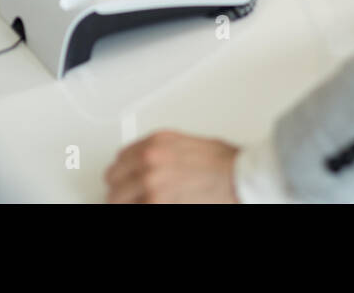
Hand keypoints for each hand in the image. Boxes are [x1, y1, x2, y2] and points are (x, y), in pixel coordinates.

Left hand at [104, 131, 240, 203]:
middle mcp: (149, 161)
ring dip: (127, 202)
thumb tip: (148, 164)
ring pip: (117, 200)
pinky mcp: (156, 205)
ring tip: (139, 203)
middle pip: (113, 180)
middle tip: (126, 196)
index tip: (124, 178)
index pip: (120, 158)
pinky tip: (151, 205)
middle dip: (120, 189)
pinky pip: (136, 209)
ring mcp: (151, 186)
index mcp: (156, 142)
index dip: (123, 171)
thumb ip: (162, 152)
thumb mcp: (186, 144)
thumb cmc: (224, 163)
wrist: (240, 178)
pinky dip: (140, 207)